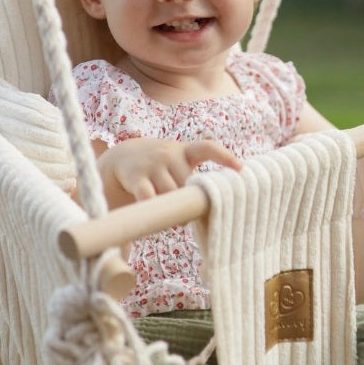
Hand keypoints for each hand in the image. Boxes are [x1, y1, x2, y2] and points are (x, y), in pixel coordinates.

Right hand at [96, 136, 241, 204]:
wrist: (122, 157)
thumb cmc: (160, 166)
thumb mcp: (178, 161)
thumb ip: (195, 176)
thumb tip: (219, 200)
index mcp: (185, 151)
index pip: (208, 147)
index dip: (225, 157)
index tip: (241, 168)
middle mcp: (169, 154)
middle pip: (188, 184)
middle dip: (191, 200)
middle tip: (192, 214)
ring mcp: (152, 164)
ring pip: (171, 193)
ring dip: (173, 208)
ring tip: (174, 217)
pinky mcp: (137, 177)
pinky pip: (150, 197)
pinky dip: (155, 208)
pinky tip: (154, 213)